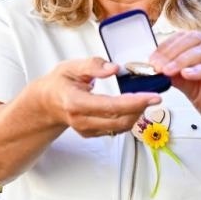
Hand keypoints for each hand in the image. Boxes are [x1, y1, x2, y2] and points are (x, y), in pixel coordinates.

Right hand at [30, 57, 161, 137]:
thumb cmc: (59, 83)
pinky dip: (128, 118)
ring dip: (136, 114)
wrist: (47, 103)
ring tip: (144, 99)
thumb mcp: (71, 67)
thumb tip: (114, 69)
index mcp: (76, 102)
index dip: (135, 102)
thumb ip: (93, 65)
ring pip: (120, 127)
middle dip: (140, 109)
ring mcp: (87, 130)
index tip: (154, 97)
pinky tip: (132, 106)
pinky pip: (115, 129)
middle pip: (119, 120)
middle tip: (153, 95)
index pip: (111, 106)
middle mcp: (82, 120)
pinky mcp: (92, 134)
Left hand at [150, 32, 200, 133]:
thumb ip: (177, 77)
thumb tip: (158, 69)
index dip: (167, 46)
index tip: (152, 59)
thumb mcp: (191, 89)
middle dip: (173, 51)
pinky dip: (200, 70)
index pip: (186, 38)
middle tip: (158, 65)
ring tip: (168, 70)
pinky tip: (187, 75)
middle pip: (195, 39)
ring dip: (183, 59)